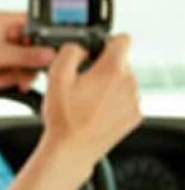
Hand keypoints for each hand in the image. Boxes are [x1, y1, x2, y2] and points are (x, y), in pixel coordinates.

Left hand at [0, 12, 55, 107]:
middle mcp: (6, 34)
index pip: (35, 24)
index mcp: (3, 21)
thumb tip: (49, 54)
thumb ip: (27, 55)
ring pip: (30, 63)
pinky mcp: (4, 67)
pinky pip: (21, 74)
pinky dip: (12, 80)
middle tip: (23, 70)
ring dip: (18, 74)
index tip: (47, 52)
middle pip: (35, 46)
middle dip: (29, 62)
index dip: (43, 38)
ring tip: (2, 77)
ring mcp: (6, 52)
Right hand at [41, 35, 141, 174]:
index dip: (106, 42)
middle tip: (82, 84)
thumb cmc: (63, 118)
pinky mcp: (133, 116)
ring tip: (86, 102)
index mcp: (111, 70)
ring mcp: (134, 101)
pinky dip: (113, 102)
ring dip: (108, 86)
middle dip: (102, 68)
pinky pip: (125, 99)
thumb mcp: (56, 77)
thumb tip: (80, 48)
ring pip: (123, 81)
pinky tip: (95, 112)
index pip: (122, 40)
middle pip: (120, 62)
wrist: (71, 150)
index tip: (96, 52)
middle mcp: (129, 83)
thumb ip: (70, 52)